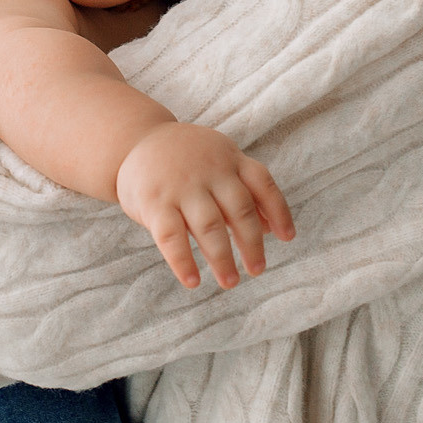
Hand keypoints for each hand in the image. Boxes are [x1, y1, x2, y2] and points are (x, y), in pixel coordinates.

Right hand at [115, 123, 295, 289]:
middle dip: (252, 244)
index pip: (263, 184)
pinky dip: (183, 261)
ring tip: (230, 282)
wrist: (134, 139)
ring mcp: (182, 186)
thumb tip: (271, 228)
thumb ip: (244, 190)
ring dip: (222, 258)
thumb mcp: (219, 162)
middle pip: (240, 209)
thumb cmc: (186, 159)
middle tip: (257, 270)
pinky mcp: (154, 202)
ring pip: (210, 227)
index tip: (287, 238)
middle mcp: (210, 171)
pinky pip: (171, 237)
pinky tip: (192, 281)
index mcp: (230, 159)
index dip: (279, 211)